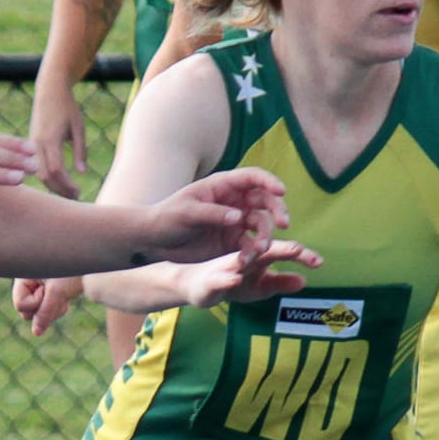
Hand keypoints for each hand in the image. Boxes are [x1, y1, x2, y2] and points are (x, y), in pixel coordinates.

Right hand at [14, 274, 82, 336]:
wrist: (89, 263)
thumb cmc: (71, 270)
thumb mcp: (57, 291)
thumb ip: (45, 312)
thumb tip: (36, 333)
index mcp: (24, 278)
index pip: (20, 305)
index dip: (36, 303)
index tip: (48, 290)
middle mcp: (28, 284)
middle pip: (28, 312)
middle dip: (45, 309)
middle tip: (59, 295)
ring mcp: (37, 290)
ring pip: (39, 315)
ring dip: (53, 310)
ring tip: (64, 296)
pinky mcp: (48, 295)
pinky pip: (48, 313)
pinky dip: (58, 309)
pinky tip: (66, 298)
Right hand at [28, 81, 86, 198]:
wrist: (49, 91)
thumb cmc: (67, 108)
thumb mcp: (79, 127)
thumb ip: (81, 150)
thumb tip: (82, 173)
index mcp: (50, 138)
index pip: (56, 170)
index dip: (67, 184)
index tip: (79, 192)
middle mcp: (37, 144)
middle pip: (45, 177)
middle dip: (60, 190)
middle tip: (76, 198)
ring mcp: (31, 146)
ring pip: (38, 174)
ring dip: (53, 187)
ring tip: (69, 194)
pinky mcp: (30, 147)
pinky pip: (36, 168)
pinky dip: (47, 179)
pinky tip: (60, 184)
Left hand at [141, 166, 289, 264]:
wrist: (155, 241)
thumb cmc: (167, 218)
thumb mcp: (187, 213)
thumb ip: (213, 213)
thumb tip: (239, 216)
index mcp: (222, 186)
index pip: (252, 178)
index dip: (269, 182)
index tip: (281, 191)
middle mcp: (234, 202)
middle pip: (264, 201)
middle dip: (277, 210)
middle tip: (283, 223)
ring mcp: (235, 222)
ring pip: (261, 225)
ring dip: (265, 236)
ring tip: (260, 249)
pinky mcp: (233, 241)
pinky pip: (250, 245)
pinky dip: (252, 253)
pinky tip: (246, 262)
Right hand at [179, 239, 321, 308]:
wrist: (195, 286)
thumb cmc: (231, 283)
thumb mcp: (258, 287)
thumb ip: (279, 283)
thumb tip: (304, 281)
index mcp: (259, 257)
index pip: (283, 253)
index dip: (301, 257)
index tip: (318, 262)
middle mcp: (244, 256)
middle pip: (264, 249)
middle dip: (281, 249)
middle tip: (297, 249)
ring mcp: (226, 266)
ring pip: (239, 259)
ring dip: (252, 257)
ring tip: (266, 254)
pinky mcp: (211, 279)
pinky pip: (219, 278)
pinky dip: (227, 278)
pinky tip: (235, 279)